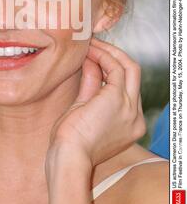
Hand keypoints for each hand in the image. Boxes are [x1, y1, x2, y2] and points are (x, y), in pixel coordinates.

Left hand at [47, 37, 146, 166]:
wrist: (68, 158)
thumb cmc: (70, 142)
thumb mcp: (84, 109)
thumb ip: (92, 85)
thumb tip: (91, 62)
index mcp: (130, 124)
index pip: (127, 88)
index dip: (111, 69)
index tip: (94, 59)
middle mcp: (136, 116)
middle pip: (134, 75)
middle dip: (115, 56)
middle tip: (95, 46)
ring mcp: (130, 108)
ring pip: (129, 67)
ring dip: (109, 52)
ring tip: (90, 45)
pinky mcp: (118, 99)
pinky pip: (115, 68)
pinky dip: (102, 56)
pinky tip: (89, 51)